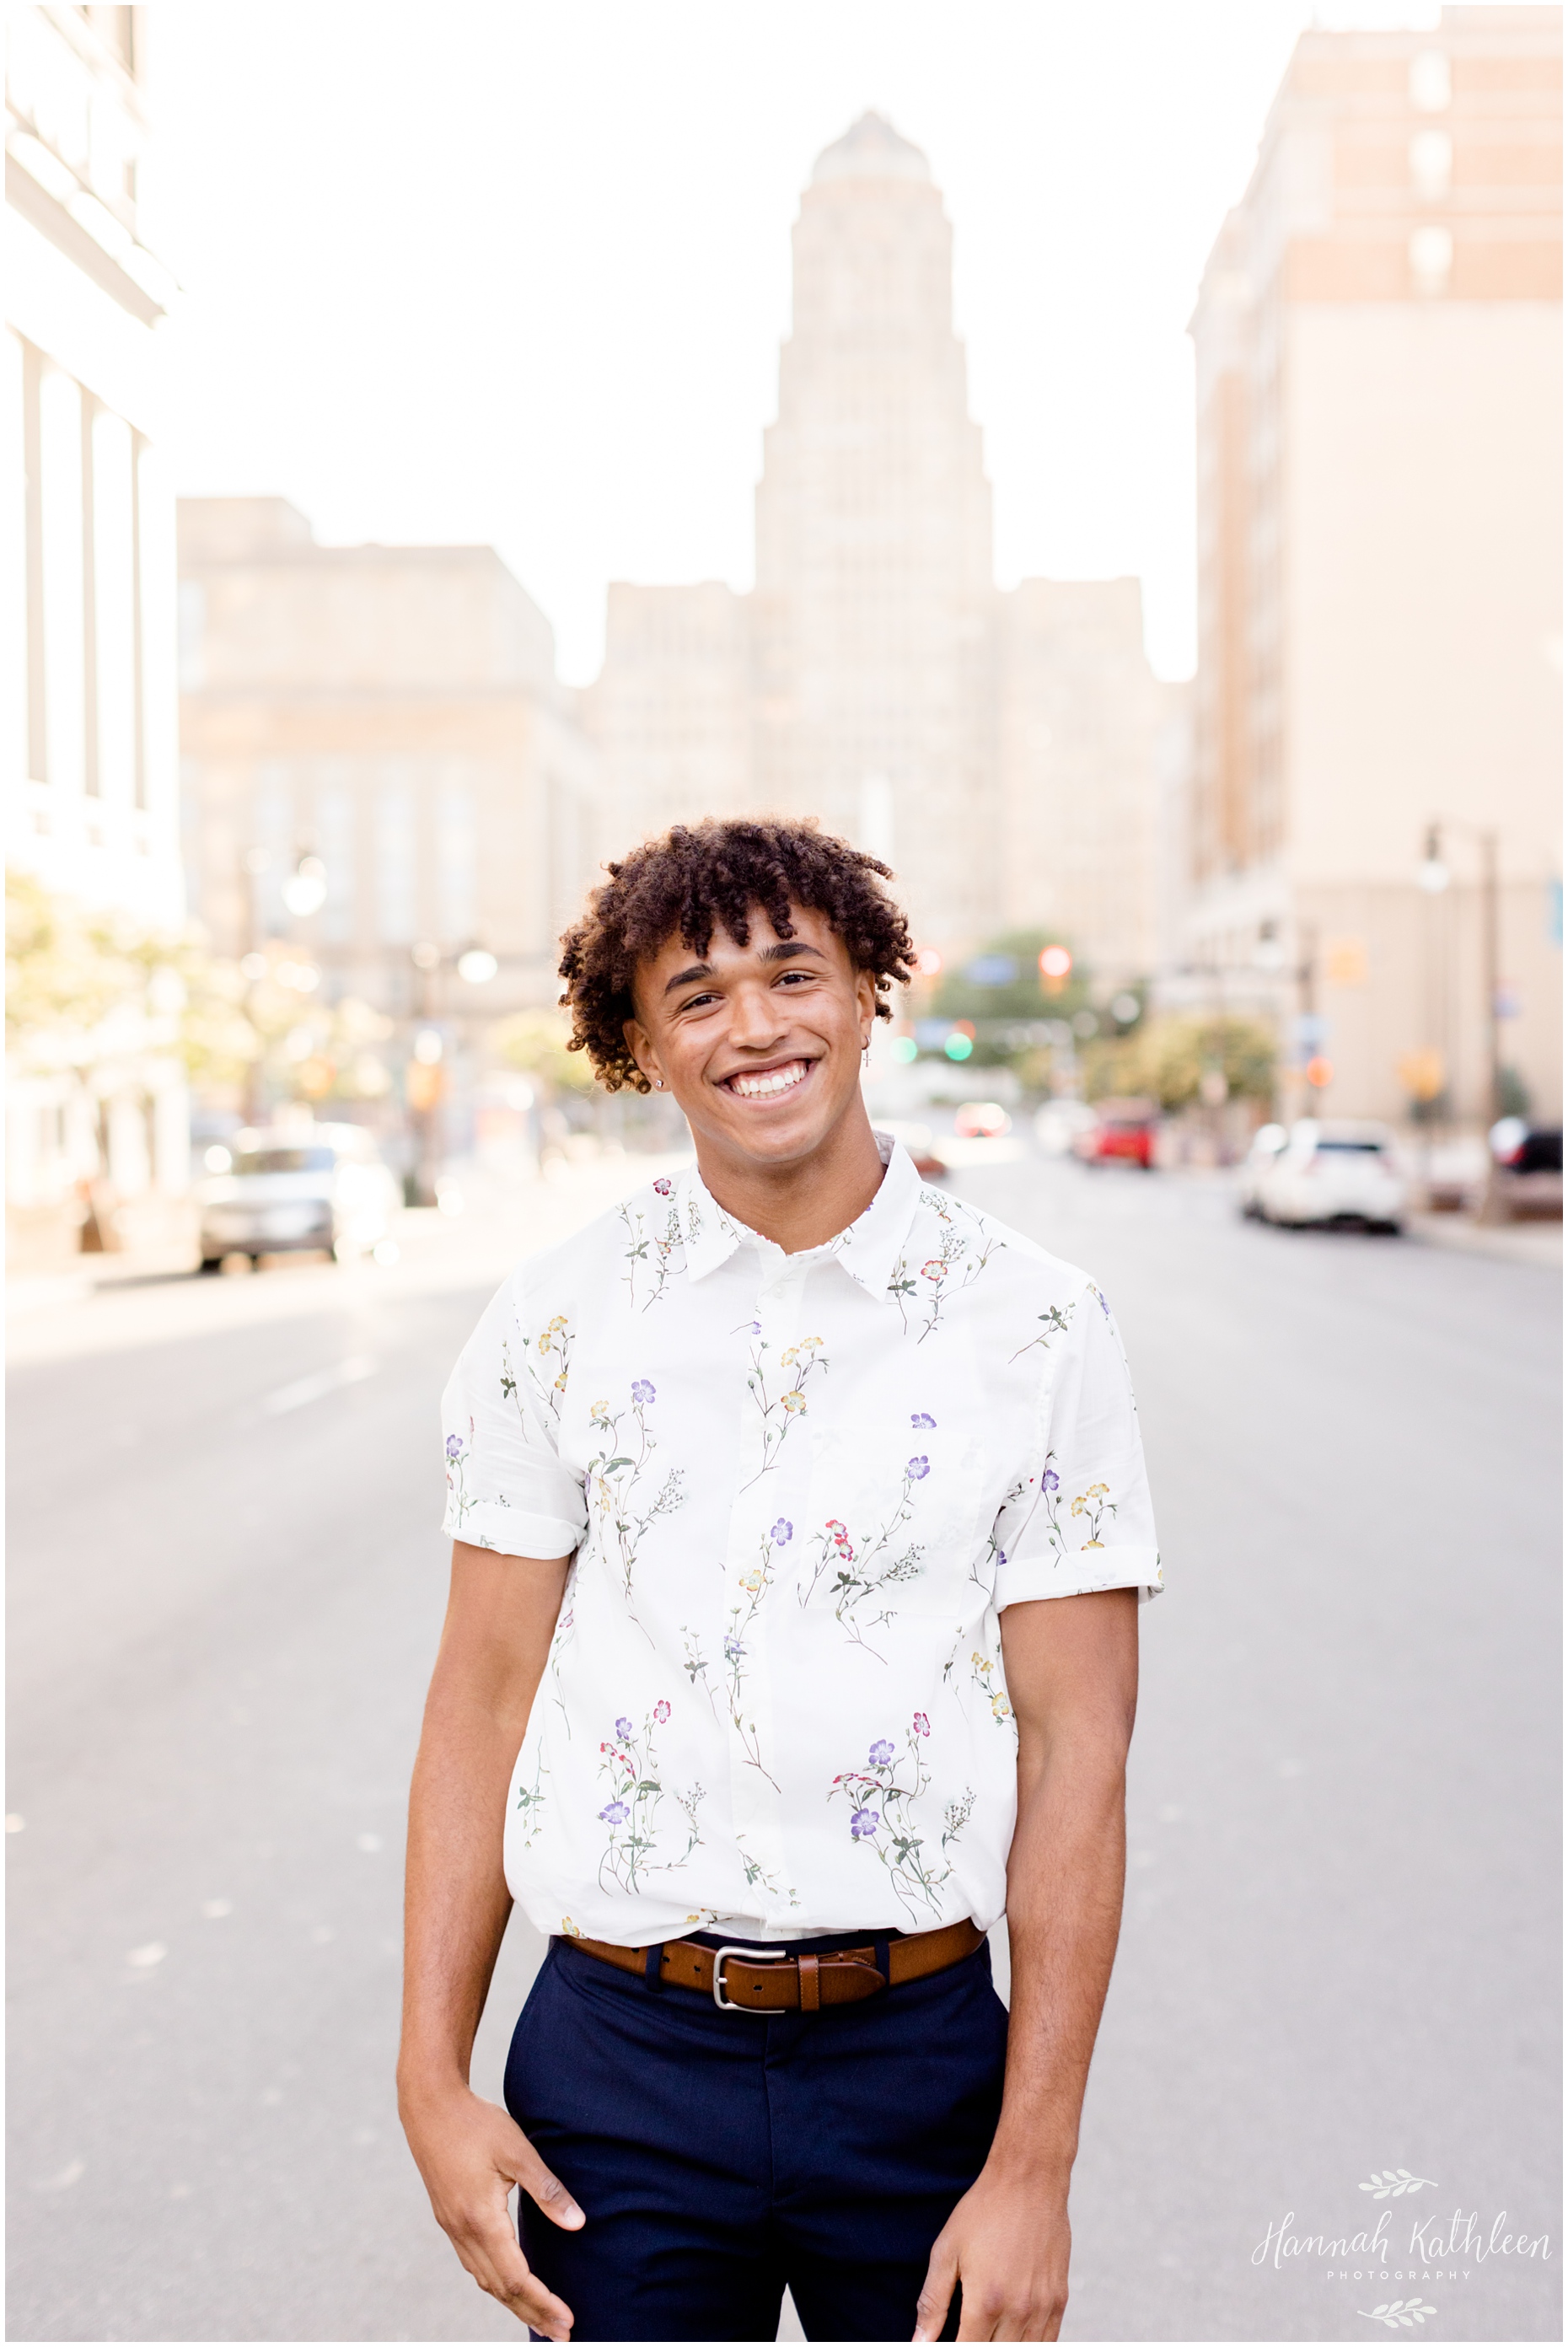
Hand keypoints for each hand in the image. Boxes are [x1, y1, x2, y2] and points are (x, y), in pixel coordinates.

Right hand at [400, 2080, 582, 2336]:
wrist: (429, 2106)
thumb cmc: (476, 2124)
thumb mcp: (518, 2151)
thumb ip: (548, 2190)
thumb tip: (578, 2224)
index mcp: (481, 2220)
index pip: (517, 2278)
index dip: (543, 2302)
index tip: (568, 2320)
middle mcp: (463, 2232)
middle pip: (501, 2289)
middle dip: (532, 2313)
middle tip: (562, 2334)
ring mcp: (452, 2228)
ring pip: (484, 2280)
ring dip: (513, 2303)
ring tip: (539, 2317)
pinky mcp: (448, 2218)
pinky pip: (473, 2264)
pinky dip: (495, 2282)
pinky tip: (508, 2283)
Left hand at [913, 2163, 1069, 2341]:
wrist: (1028, 2180)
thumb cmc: (983, 2211)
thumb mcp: (947, 2251)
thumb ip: (932, 2303)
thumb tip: (919, 2342)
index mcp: (987, 2301)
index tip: (946, 2344)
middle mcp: (1019, 2311)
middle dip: (976, 2346)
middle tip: (965, 2330)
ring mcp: (1043, 2308)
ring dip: (1002, 2346)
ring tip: (986, 2330)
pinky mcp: (1059, 2300)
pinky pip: (1047, 2342)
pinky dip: (1028, 2345)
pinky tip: (1011, 2334)